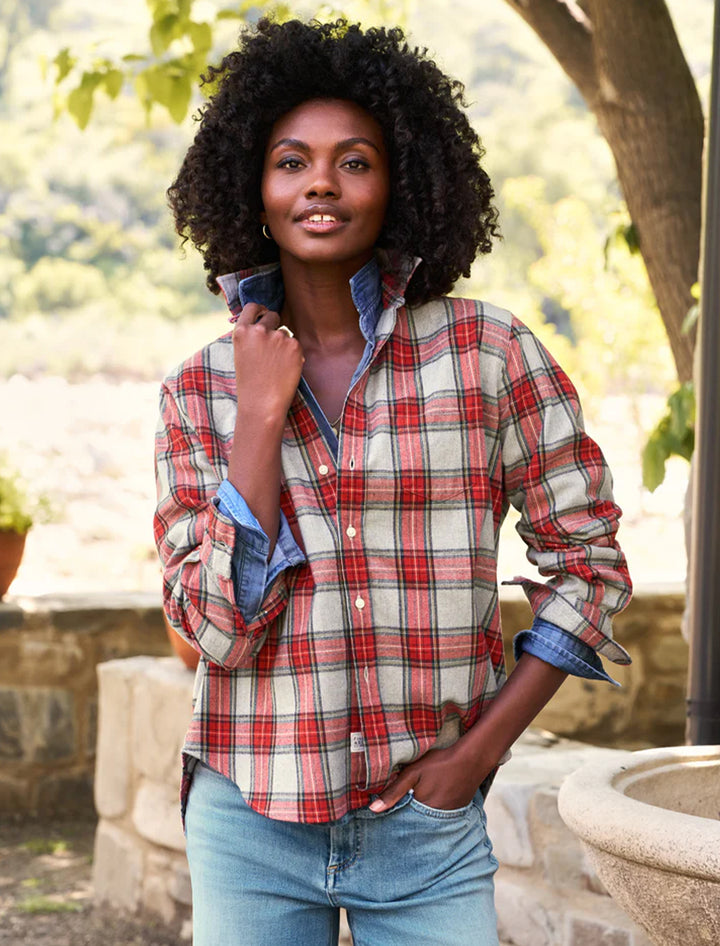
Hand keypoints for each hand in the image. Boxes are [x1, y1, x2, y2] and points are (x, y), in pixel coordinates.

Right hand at [232, 303, 303, 420]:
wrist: (262, 404)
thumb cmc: (250, 384)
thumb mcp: (242, 354)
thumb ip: (251, 337)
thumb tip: (264, 322)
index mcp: (242, 331)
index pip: (252, 307)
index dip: (259, 310)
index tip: (264, 314)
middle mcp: (259, 330)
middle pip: (273, 315)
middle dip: (275, 326)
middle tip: (273, 346)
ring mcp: (278, 337)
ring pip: (285, 333)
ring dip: (284, 344)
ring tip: (276, 366)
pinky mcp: (294, 346)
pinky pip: (296, 344)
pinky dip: (294, 354)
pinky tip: (286, 369)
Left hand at [368, 743, 489, 812]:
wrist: (472, 758)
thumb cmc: (440, 763)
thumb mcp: (413, 773)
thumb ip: (394, 792)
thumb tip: (374, 810)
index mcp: (423, 811)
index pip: (405, 823)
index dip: (396, 818)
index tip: (387, 818)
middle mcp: (437, 818)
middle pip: (418, 822)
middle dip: (409, 818)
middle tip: (401, 810)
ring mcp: (450, 815)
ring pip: (430, 819)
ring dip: (423, 814)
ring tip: (419, 802)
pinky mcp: (459, 809)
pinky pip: (443, 814)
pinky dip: (435, 808)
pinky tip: (434, 797)